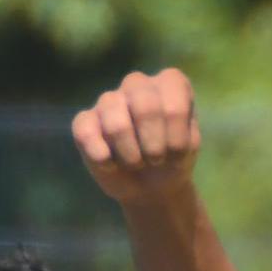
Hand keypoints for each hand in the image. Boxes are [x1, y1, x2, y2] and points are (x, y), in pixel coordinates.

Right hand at [73, 70, 202, 209]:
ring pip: (116, 125)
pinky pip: (86, 135)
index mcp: (168, 84)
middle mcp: (137, 84)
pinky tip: (111, 165)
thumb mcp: (187, 149)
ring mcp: (109, 100)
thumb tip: (151, 125)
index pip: (174, 97)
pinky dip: (103, 159)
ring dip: (130, 156)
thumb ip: (177, 132)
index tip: (177, 153)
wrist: (151, 186)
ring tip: (136, 164)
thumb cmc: (171, 160)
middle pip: (146, 107)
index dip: (177, 135)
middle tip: (156, 160)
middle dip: (154, 145)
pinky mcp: (84, 121)